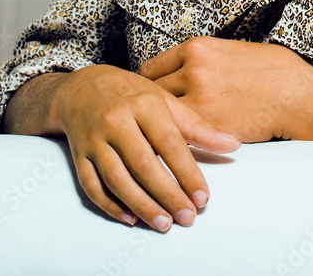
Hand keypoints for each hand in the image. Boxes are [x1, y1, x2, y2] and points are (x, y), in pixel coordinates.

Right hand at [49, 65, 240, 231]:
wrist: (84, 88)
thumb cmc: (134, 95)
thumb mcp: (166, 101)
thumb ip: (197, 125)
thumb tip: (233, 145)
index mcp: (144, 104)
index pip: (169, 143)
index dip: (187, 172)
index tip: (203, 197)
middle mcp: (117, 121)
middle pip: (143, 164)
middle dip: (167, 194)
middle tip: (187, 217)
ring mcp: (95, 140)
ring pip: (117, 179)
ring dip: (141, 205)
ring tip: (164, 223)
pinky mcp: (79, 156)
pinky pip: (92, 186)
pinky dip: (111, 204)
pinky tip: (131, 217)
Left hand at [138, 36, 312, 142]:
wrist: (298, 95)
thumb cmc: (274, 70)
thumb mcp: (234, 50)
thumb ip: (206, 59)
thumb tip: (190, 69)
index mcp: (198, 48)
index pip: (151, 68)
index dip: (149, 85)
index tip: (149, 97)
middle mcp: (192, 71)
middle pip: (150, 93)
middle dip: (150, 108)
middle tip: (149, 121)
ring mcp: (199, 99)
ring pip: (161, 117)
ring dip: (161, 127)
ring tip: (158, 136)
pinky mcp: (209, 126)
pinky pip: (179, 135)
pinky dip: (177, 141)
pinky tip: (178, 145)